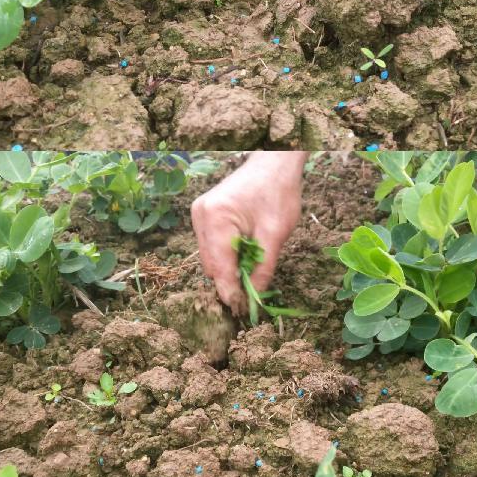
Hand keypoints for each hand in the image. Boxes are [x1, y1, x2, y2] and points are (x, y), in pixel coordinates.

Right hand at [192, 152, 306, 315]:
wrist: (274, 164)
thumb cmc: (278, 193)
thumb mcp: (276, 234)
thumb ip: (263, 267)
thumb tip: (255, 297)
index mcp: (215, 218)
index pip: (219, 266)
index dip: (230, 291)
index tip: (241, 311)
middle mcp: (200, 216)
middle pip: (210, 264)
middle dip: (229, 280)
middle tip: (252, 295)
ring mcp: (199, 214)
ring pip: (210, 257)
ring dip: (229, 267)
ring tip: (252, 268)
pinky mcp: (204, 214)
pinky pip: (212, 245)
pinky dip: (227, 254)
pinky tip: (244, 251)